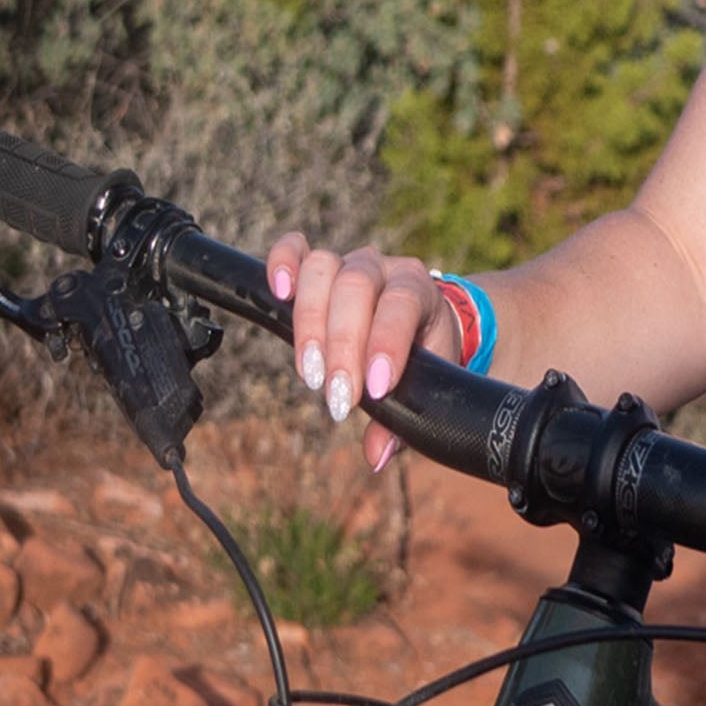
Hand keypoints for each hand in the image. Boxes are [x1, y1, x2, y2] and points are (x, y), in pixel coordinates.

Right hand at [266, 234, 467, 472]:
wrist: (427, 322)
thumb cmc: (423, 355)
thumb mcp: (426, 385)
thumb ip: (403, 421)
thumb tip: (376, 457)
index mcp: (420, 289)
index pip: (402, 305)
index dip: (384, 345)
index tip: (373, 392)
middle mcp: (384, 269)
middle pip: (355, 288)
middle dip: (342, 346)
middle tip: (337, 398)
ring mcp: (349, 263)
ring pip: (323, 269)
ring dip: (309, 323)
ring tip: (311, 374)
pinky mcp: (318, 266)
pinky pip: (295, 248)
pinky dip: (282, 263)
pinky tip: (278, 292)